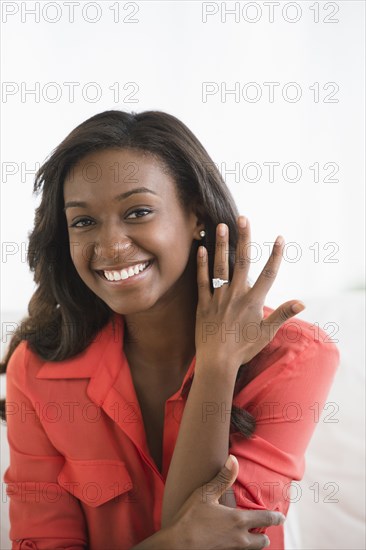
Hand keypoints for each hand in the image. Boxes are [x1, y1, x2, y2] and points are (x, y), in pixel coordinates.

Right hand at [168, 454, 284, 549]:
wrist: (177, 546)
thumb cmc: (190, 518)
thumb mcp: (206, 494)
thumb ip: (223, 478)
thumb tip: (233, 460)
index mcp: (238, 520)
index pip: (265, 519)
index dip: (275, 518)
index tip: (281, 517)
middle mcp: (240, 539)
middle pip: (262, 542)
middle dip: (264, 536)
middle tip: (262, 530)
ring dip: (253, 544)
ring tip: (248, 537)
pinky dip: (240, 549)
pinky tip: (230, 542)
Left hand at [195, 216, 304, 370]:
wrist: (217, 362)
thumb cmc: (244, 349)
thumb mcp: (267, 333)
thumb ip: (283, 314)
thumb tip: (302, 302)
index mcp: (253, 301)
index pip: (268, 273)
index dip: (275, 255)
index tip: (280, 238)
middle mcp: (236, 295)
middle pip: (242, 261)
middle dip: (244, 238)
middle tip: (243, 218)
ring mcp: (218, 298)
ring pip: (220, 266)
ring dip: (220, 245)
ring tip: (220, 225)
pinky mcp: (203, 304)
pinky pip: (202, 281)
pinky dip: (202, 265)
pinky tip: (201, 249)